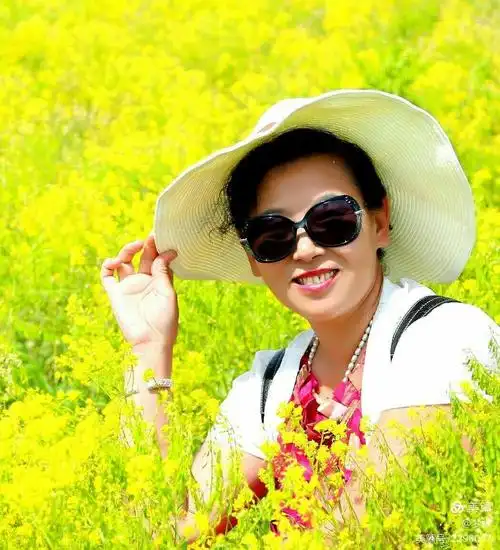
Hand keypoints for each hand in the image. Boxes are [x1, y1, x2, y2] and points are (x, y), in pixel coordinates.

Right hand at [100, 233, 178, 352]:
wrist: (150, 341)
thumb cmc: (164, 321)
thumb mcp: (168, 293)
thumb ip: (163, 272)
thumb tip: (166, 252)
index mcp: (159, 281)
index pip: (158, 259)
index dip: (159, 248)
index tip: (163, 239)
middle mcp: (143, 282)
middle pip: (143, 257)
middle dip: (146, 246)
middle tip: (151, 237)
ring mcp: (129, 287)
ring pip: (124, 262)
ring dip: (128, 250)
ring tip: (135, 246)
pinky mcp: (115, 294)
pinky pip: (107, 276)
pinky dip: (108, 265)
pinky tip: (115, 261)